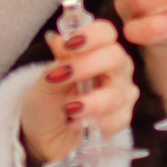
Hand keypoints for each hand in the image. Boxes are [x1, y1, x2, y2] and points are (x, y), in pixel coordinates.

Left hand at [17, 17, 137, 166]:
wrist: (44, 134)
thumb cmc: (49, 100)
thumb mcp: (47, 80)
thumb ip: (58, 62)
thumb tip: (58, 39)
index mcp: (99, 50)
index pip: (105, 33)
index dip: (91, 35)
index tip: (70, 44)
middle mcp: (116, 69)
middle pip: (115, 58)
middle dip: (88, 65)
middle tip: (62, 76)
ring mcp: (121, 94)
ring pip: (115, 94)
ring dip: (88, 102)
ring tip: (67, 109)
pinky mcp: (121, 119)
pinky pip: (114, 120)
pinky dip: (92, 122)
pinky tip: (75, 123)